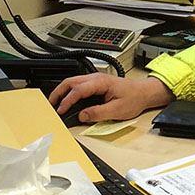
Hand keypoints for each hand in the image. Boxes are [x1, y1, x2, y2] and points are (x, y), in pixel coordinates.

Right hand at [48, 73, 173, 121]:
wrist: (145, 92)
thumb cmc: (134, 98)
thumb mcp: (117, 110)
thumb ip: (98, 113)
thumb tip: (83, 115)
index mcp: (101, 82)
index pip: (78, 90)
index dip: (67, 101)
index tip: (61, 111)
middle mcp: (96, 78)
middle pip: (71, 81)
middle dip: (58, 92)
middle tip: (50, 105)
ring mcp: (96, 79)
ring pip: (73, 81)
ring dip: (63, 91)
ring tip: (55, 103)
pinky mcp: (97, 83)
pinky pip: (79, 85)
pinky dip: (70, 91)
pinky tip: (67, 100)